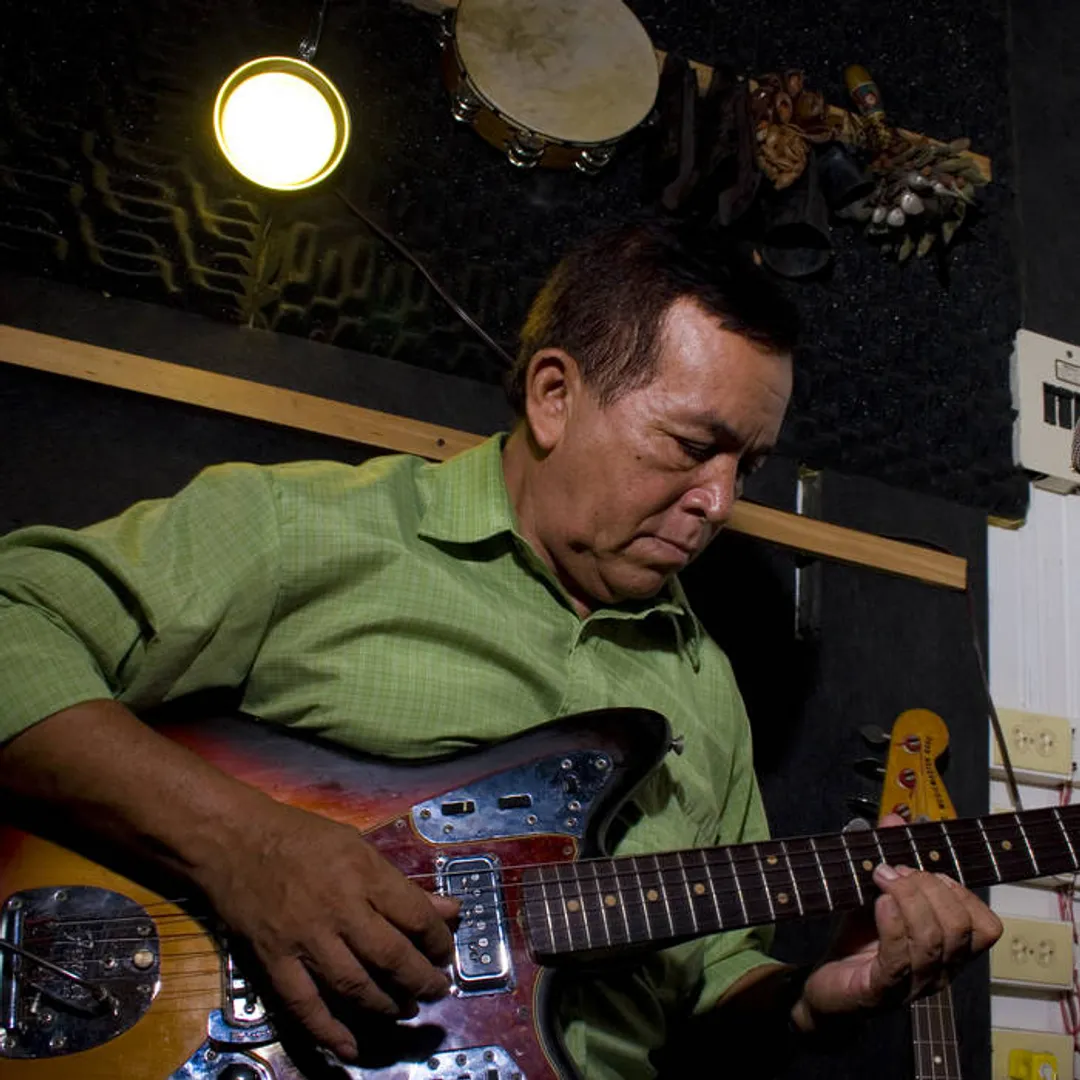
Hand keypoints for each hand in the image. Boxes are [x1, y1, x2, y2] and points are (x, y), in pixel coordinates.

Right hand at [195, 798, 458, 1061]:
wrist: (233, 840)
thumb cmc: (299, 836)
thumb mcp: (357, 846)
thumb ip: (401, 883)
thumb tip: (448, 910)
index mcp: (363, 874)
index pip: (415, 916)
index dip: (438, 941)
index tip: (444, 951)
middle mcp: (339, 909)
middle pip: (391, 956)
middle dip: (421, 980)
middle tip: (436, 989)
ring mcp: (305, 938)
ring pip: (355, 986)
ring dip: (387, 1005)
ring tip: (405, 1009)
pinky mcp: (275, 960)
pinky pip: (305, 1004)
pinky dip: (329, 1031)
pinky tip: (350, 1047)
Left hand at [793, 814, 1002, 1030]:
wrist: (825, 987)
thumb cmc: (858, 942)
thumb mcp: (875, 894)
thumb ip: (889, 857)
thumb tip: (894, 818)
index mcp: (950, 950)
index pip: (986, 926)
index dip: (961, 891)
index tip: (924, 870)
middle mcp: (941, 971)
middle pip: (960, 927)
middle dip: (929, 888)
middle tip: (893, 871)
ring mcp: (915, 984)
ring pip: (934, 940)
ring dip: (908, 898)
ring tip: (881, 878)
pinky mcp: (884, 991)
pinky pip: (901, 957)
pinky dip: (893, 921)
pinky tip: (879, 902)